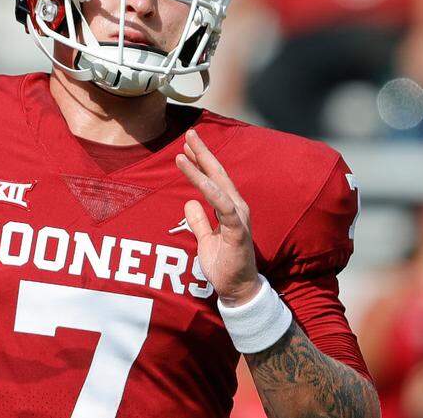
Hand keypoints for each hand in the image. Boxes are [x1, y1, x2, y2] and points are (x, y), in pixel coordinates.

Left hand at [175, 129, 260, 305]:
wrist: (238, 290)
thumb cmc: (225, 264)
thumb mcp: (205, 240)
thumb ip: (199, 221)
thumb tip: (189, 202)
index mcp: (229, 208)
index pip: (214, 178)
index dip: (201, 161)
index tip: (186, 145)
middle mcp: (236, 207)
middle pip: (218, 174)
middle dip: (203, 153)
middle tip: (189, 133)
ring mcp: (239, 218)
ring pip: (218, 187)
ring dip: (201, 169)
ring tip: (183, 153)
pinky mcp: (238, 231)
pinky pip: (224, 208)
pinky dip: (212, 193)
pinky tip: (201, 182)